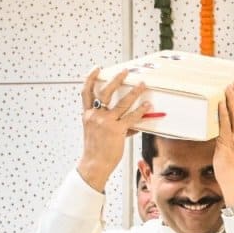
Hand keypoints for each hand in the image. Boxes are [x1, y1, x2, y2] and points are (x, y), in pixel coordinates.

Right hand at [76, 68, 149, 191]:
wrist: (94, 164)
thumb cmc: (96, 149)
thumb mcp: (96, 132)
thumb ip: (110, 123)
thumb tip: (131, 122)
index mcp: (87, 114)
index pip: (86, 92)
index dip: (91, 78)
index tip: (96, 69)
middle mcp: (95, 115)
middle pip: (104, 91)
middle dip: (115, 79)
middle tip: (124, 71)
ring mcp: (105, 122)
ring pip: (122, 102)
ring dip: (133, 92)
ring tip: (141, 85)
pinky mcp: (116, 130)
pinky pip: (131, 117)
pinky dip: (140, 110)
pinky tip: (147, 106)